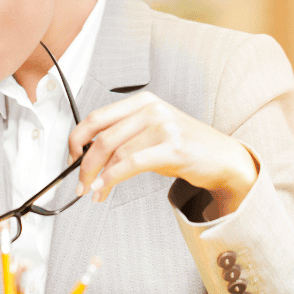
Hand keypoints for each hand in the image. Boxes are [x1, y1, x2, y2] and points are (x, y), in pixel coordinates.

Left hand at [67, 92, 258, 216]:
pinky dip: (112, 179)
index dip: (76, 140)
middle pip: (102, 137)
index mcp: (142, 102)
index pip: (96, 118)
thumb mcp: (150, 133)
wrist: (223, 157)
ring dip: (97, 177)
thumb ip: (123, 138)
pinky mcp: (173, 148)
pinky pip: (132, 163)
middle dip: (84, 164)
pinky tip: (104, 189)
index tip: (70, 158)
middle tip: (79, 182)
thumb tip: (88, 157)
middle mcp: (152, 109)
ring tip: (93, 191)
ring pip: (115, 152)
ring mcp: (164, 126)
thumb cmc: (185, 146)